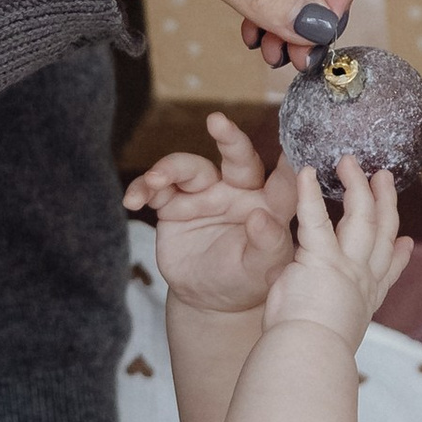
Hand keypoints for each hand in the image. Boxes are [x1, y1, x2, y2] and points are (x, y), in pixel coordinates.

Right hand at [124, 114, 299, 315]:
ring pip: (189, 168)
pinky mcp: (175, 204)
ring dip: (169, 168)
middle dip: (228, 137)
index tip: (289, 143)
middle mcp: (238, 191)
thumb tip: (260, 218)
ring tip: (154, 180)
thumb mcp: (262, 270)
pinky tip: (132, 200)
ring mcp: (205, 194)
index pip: (283, 179)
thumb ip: (267, 245)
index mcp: (269, 204)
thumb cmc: (244, 281)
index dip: (289, 161)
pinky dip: (142, 189)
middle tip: (217, 121)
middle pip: (237, 157)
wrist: (206, 299)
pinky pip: (156, 188)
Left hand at [263, 161, 410, 355]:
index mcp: (365, 302)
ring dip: (358, 187)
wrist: (309, 358)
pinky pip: (316, 218)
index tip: (407, 241)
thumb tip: (337, 316)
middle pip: (382, 233)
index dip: (399, 255)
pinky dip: (310, 194)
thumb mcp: (337, 333)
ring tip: (351, 162)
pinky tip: (306, 172)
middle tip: (384, 177)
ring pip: (362, 217)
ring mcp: (346, 266)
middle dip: (386, 203)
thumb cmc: (312, 354)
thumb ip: (339, 316)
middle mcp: (362, 280)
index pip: (387, 273)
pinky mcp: (322, 257)